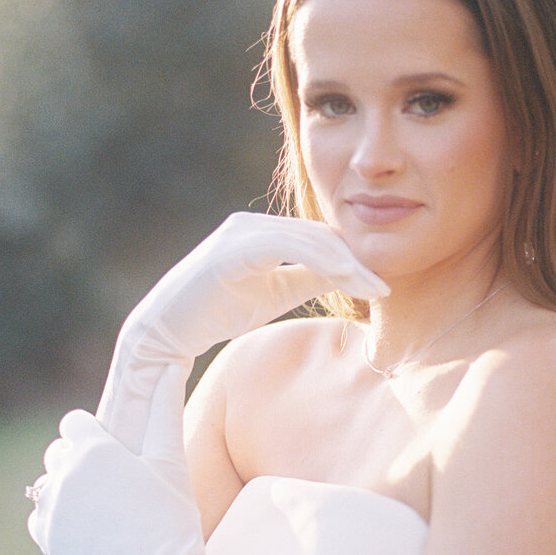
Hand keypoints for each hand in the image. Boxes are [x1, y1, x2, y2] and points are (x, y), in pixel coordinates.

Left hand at [27, 409, 175, 554]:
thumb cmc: (172, 517)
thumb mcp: (171, 461)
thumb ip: (165, 410)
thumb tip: (172, 366)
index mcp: (93, 448)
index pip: (73, 423)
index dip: (94, 435)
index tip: (114, 454)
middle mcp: (64, 473)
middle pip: (57, 452)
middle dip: (78, 461)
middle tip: (112, 484)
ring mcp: (51, 507)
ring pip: (47, 484)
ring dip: (67, 490)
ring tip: (101, 510)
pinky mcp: (46, 538)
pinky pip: (39, 516)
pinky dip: (56, 519)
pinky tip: (85, 529)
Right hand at [96, 212, 386, 451]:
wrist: (168, 331)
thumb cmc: (219, 311)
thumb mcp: (278, 292)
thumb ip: (311, 278)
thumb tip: (351, 274)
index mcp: (263, 231)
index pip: (319, 239)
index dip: (353, 260)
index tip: (383, 286)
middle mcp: (252, 224)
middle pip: (318, 235)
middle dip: (356, 261)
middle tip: (386, 287)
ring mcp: (240, 232)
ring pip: (306, 239)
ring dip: (344, 263)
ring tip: (373, 286)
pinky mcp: (232, 249)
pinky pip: (284, 247)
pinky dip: (317, 260)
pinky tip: (343, 277)